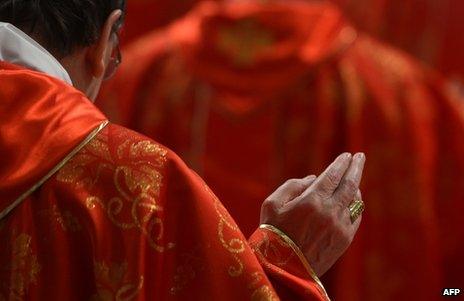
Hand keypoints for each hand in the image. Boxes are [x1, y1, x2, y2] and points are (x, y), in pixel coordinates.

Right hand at [260, 153, 365, 276]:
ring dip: (356, 187)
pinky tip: (353, 200)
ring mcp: (340, 227)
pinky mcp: (345, 240)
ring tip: (353, 179)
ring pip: (355, 200)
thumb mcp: (272, 204)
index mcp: (311, 201)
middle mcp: (329, 212)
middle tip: (360, 156)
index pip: (333, 175)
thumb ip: (292, 186)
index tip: (347, 155)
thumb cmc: (273, 233)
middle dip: (356, 167)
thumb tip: (314, 178)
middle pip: (350, 184)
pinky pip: (356, 216)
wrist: (283, 270)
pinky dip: (356, 205)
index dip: (341, 163)